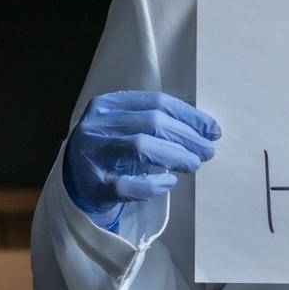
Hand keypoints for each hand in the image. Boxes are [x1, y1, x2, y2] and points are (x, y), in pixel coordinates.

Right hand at [62, 90, 220, 231]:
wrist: (75, 186)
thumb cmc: (112, 153)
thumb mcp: (128, 129)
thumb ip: (158, 123)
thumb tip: (207, 130)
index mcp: (106, 105)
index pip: (156, 102)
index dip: (190, 116)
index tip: (213, 130)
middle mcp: (95, 126)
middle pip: (152, 123)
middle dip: (187, 137)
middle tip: (208, 151)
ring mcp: (91, 156)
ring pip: (140, 147)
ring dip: (175, 155)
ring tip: (194, 164)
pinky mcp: (92, 187)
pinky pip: (127, 185)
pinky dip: (153, 184)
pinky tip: (168, 183)